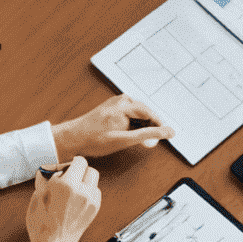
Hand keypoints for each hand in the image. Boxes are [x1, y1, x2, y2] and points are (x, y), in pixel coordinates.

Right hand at [26, 157, 100, 241]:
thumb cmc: (41, 224)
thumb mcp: (36, 197)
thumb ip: (45, 180)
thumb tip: (49, 171)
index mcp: (66, 185)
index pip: (79, 161)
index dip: (71, 163)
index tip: (64, 169)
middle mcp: (82, 191)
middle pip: (90, 169)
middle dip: (80, 171)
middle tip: (69, 178)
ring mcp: (91, 201)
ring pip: (94, 181)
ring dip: (85, 182)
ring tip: (73, 190)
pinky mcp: (95, 209)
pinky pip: (96, 193)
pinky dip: (89, 192)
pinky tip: (77, 199)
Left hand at [51, 96, 171, 156]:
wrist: (73, 137)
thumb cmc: (95, 141)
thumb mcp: (124, 140)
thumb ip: (148, 135)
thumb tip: (169, 132)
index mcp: (124, 107)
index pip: (150, 113)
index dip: (158, 126)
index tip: (164, 136)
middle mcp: (121, 100)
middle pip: (145, 112)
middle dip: (148, 126)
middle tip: (145, 141)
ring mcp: (117, 101)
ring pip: (139, 113)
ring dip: (141, 125)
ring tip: (132, 137)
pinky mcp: (114, 104)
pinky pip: (131, 112)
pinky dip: (133, 122)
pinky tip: (126, 132)